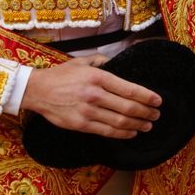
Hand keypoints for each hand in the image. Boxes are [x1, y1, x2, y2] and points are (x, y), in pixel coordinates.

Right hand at [18, 55, 160, 139]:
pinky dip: (123, 133)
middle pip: (128, 107)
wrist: (37, 90)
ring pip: (120, 121)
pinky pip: (107, 132)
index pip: (129, 88)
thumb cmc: (61, 75)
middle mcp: (94, 94)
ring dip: (138, 124)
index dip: (146, 96)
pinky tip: (132, 132)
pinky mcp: (81, 125)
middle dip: (146, 112)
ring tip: (148, 124)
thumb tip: (119, 62)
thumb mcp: (82, 61)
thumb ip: (102, 61)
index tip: (158, 100)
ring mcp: (88, 111)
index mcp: (97, 77)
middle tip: (156, 114)